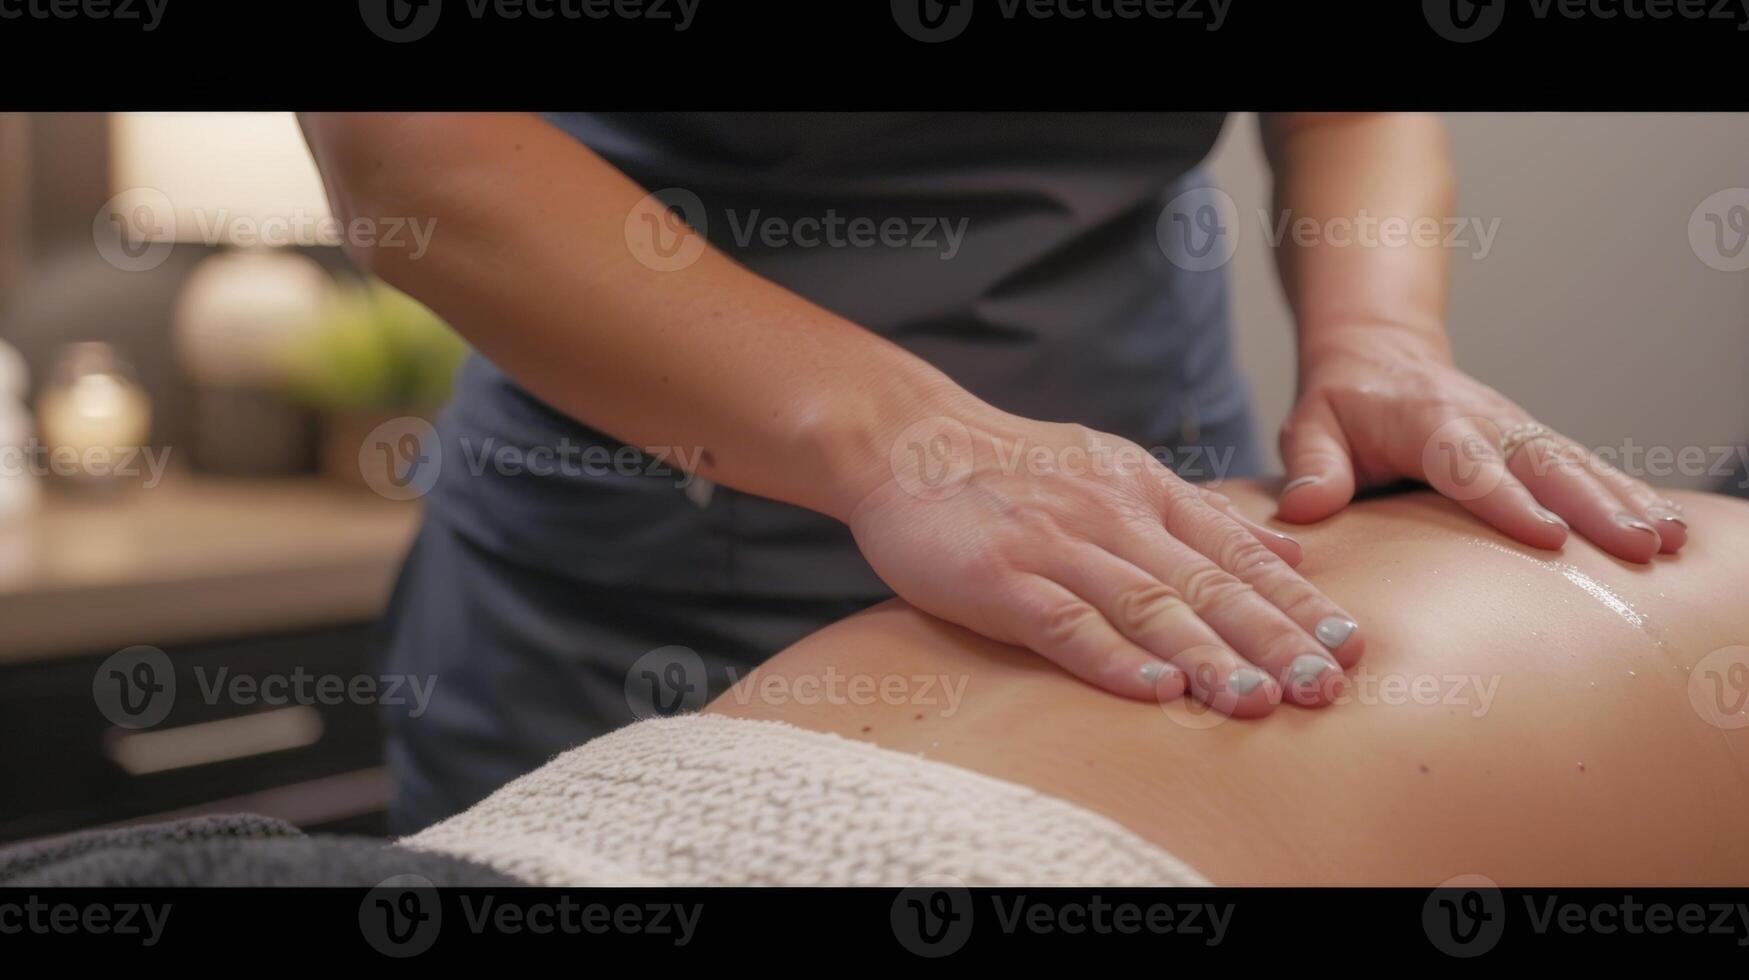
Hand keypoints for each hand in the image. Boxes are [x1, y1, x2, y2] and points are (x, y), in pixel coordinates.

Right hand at [847, 408, 1364, 716]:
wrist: (909, 442)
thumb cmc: (1016, 467)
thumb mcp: (1119, 471)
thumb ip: (1202, 516)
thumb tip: (1292, 553)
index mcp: (1143, 492)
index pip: (1233, 553)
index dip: (1292, 601)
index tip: (1347, 644)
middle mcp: (1110, 517)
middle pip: (1204, 585)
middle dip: (1269, 637)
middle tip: (1322, 685)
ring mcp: (1056, 547)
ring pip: (1146, 606)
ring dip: (1207, 656)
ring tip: (1257, 701)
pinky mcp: (1001, 578)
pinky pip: (1064, 623)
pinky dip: (1112, 659)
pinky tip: (1155, 691)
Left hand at [1277, 325, 1686, 561]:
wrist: (1377, 351)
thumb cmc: (1340, 402)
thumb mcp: (1308, 425)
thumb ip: (1309, 464)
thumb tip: (1306, 507)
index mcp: (1428, 419)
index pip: (1468, 462)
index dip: (1506, 498)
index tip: (1546, 534)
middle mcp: (1484, 421)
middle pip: (1544, 464)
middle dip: (1593, 506)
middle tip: (1637, 547)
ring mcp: (1517, 430)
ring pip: (1578, 465)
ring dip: (1625, 502)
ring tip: (1667, 542)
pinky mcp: (1535, 443)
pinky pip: (1587, 468)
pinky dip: (1629, 494)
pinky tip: (1669, 529)